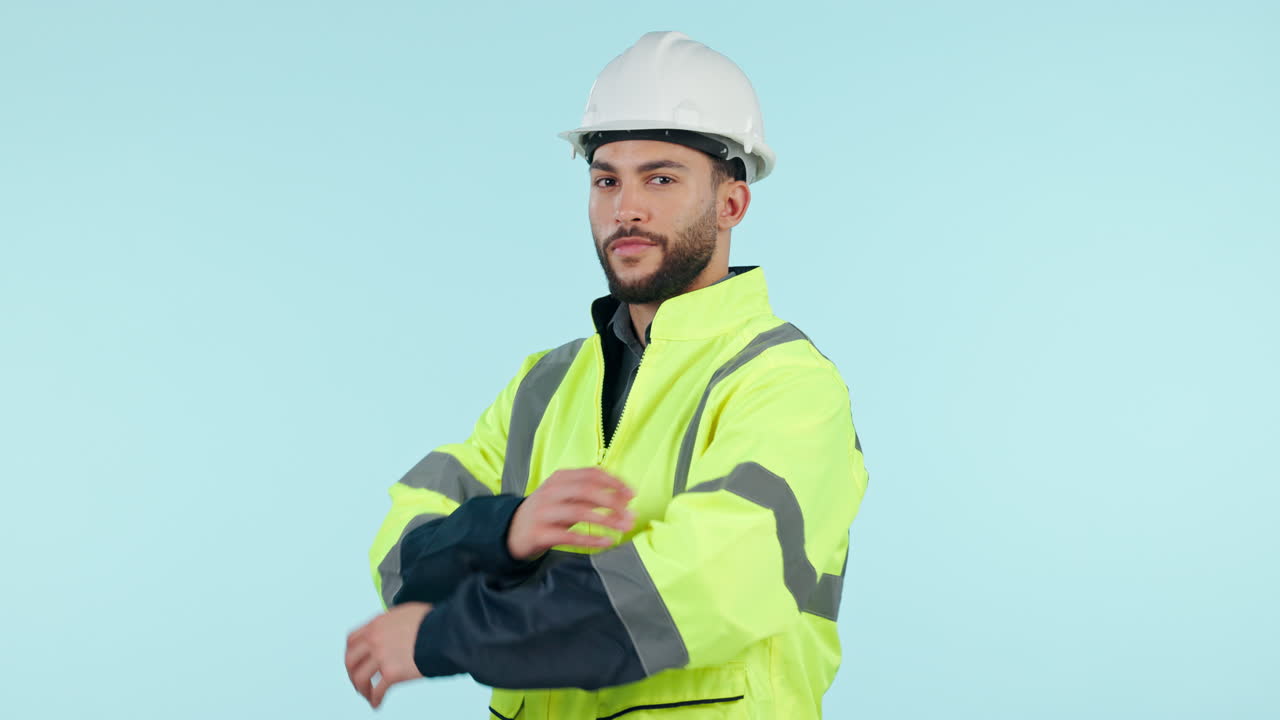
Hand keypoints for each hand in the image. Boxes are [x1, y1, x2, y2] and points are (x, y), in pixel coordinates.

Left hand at [345, 602, 430, 708]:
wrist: (445, 631)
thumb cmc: (433, 621)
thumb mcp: (407, 612)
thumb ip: (393, 621)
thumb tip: (394, 628)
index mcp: (377, 624)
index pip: (352, 640)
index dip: (351, 653)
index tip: (355, 661)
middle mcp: (374, 639)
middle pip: (350, 660)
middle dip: (352, 673)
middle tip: (358, 681)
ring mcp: (381, 656)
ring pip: (359, 677)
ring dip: (362, 689)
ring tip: (368, 695)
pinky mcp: (391, 673)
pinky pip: (377, 690)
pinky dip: (375, 699)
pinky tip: (377, 703)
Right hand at [507, 467, 635, 559]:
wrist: (512, 530)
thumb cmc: (548, 512)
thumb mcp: (566, 497)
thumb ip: (591, 494)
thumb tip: (623, 497)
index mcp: (560, 478)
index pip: (591, 473)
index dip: (614, 482)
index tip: (632, 494)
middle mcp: (551, 492)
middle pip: (587, 490)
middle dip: (613, 501)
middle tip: (630, 514)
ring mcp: (544, 512)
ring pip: (579, 512)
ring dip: (606, 520)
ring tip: (624, 527)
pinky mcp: (540, 533)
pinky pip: (569, 536)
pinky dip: (591, 539)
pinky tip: (607, 542)